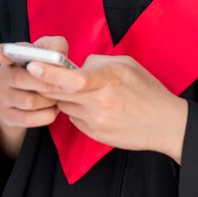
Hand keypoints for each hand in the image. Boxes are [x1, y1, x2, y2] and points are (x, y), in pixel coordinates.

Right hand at [0, 36, 68, 157]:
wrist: (29, 99)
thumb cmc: (43, 70)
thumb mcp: (49, 54)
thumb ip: (56, 48)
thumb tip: (59, 56)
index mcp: (13, 57)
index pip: (2, 53)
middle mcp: (4, 76)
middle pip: (23, 79)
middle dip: (49, 83)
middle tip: (67, 86)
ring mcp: (2, 98)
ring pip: (29, 101)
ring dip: (50, 100)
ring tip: (60, 97)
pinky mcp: (7, 117)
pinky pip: (28, 119)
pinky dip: (46, 115)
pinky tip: (54, 109)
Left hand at [27, 54, 188, 163]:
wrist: (164, 123)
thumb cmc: (148, 89)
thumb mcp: (126, 64)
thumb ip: (98, 62)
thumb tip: (78, 65)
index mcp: (109, 79)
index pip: (73, 77)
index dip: (50, 72)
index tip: (32, 65)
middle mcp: (99, 102)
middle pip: (60, 92)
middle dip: (48, 82)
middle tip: (39, 73)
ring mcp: (96, 121)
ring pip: (65, 105)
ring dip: (65, 96)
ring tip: (83, 89)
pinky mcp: (94, 134)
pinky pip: (74, 118)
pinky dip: (76, 108)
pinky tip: (92, 104)